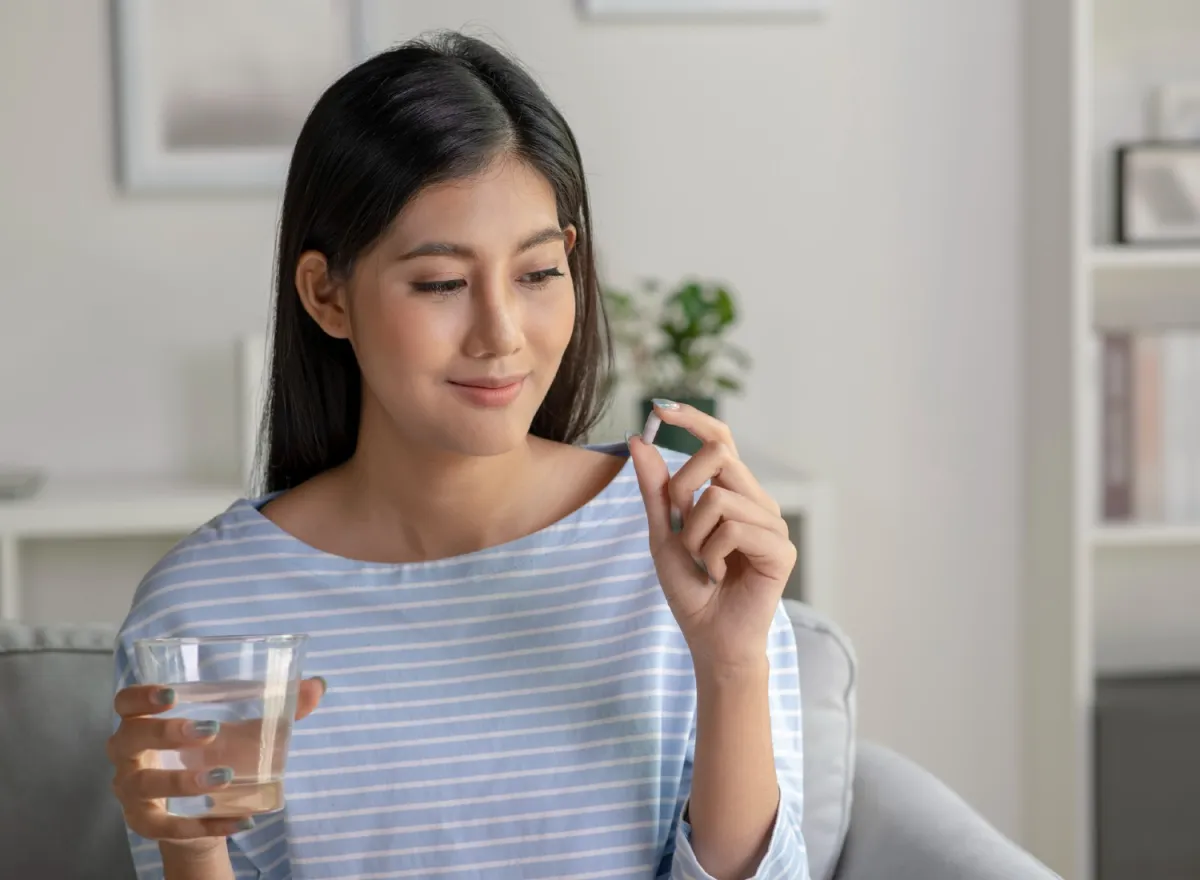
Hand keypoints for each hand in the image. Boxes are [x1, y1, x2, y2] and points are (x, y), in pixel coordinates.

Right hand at [107, 678, 325, 845]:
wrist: (205, 811)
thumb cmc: (216, 755)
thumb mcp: (245, 731)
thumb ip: (280, 708)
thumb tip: (317, 686)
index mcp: (145, 721)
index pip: (125, 702)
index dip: (141, 696)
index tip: (172, 694)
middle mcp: (128, 755)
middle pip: (128, 738)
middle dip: (166, 732)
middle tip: (211, 729)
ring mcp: (132, 791)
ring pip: (143, 785)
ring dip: (183, 781)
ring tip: (225, 776)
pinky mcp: (145, 824)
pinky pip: (168, 827)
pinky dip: (205, 824)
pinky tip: (241, 819)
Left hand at [628, 401, 795, 672]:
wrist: (709, 638)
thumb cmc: (691, 589)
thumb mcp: (663, 534)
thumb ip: (655, 489)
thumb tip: (638, 439)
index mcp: (733, 492)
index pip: (721, 439)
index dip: (694, 419)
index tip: (661, 407)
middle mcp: (757, 501)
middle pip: (718, 455)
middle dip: (682, 488)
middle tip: (679, 529)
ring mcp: (773, 524)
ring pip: (719, 498)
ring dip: (694, 536)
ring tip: (704, 563)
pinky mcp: (781, 549)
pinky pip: (733, 529)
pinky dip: (712, 556)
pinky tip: (720, 575)